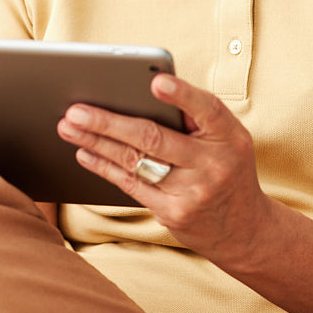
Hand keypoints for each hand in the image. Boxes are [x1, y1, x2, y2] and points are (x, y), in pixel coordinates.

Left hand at [56, 72, 271, 259]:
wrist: (244, 230)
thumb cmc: (228, 170)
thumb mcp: (230, 140)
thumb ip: (198, 118)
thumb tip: (144, 90)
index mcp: (230, 137)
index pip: (207, 110)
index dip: (181, 95)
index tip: (155, 81)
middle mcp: (212, 165)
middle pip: (153, 138)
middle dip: (109, 122)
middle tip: (76, 110)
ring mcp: (191, 192)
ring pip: (134, 161)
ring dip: (96, 142)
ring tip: (68, 126)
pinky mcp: (172, 213)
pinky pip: (131, 184)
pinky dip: (104, 166)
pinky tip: (84, 152)